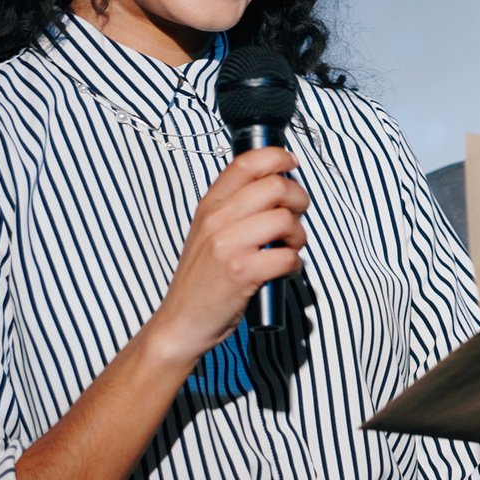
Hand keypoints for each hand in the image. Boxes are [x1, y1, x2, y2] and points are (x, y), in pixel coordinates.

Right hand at [147, 147, 307, 362]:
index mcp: (209, 205)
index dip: (277, 157)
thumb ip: (234, 208)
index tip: (291, 164)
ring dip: (298, 235)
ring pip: (285, 219)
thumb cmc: (201, 280)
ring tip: (289, 248)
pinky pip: (288, 256)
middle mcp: (217, 220)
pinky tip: (284, 270)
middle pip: (274, 186)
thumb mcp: (207, 233)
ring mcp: (228, 245)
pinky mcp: (242, 272)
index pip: (246, 163)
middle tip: (296, 216)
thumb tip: (276, 188)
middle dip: (298, 199)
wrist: (181, 322)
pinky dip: (294, 264)